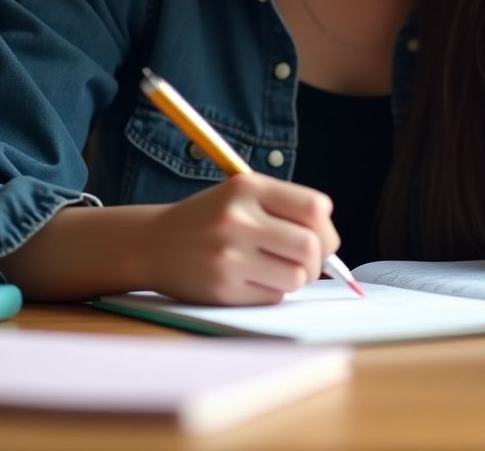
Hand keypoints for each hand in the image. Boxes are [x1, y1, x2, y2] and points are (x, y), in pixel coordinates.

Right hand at [141, 173, 340, 305]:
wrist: (154, 243)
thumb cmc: (211, 218)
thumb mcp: (242, 194)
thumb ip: (285, 207)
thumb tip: (330, 244)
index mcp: (248, 187)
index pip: (315, 208)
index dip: (325, 227)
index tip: (319, 235)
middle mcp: (238, 219)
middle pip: (310, 246)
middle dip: (318, 258)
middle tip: (307, 261)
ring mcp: (229, 255)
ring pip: (297, 276)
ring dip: (296, 277)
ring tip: (277, 268)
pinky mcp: (223, 288)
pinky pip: (273, 296)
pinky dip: (273, 291)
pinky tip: (252, 279)